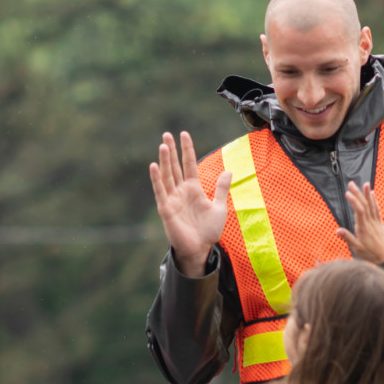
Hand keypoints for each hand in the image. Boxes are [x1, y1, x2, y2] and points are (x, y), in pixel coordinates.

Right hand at [150, 131, 229, 277]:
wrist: (200, 249)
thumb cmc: (209, 230)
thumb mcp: (219, 207)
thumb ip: (221, 189)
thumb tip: (228, 171)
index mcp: (193, 189)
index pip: (189, 164)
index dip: (187, 149)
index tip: (184, 134)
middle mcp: (181, 191)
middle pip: (175, 166)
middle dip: (172, 151)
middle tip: (167, 134)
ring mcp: (172, 199)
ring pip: (167, 175)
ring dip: (165, 161)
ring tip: (163, 145)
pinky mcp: (166, 209)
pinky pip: (160, 191)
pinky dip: (157, 179)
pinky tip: (154, 166)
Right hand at [336, 182, 383, 264]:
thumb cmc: (371, 254)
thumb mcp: (357, 249)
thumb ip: (348, 238)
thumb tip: (337, 230)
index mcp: (363, 228)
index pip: (358, 211)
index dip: (353, 201)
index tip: (347, 193)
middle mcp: (370, 223)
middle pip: (364, 205)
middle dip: (358, 193)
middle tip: (351, 183)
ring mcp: (376, 222)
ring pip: (371, 205)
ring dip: (367, 194)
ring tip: (364, 183)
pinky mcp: (380, 223)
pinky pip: (377, 209)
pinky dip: (374, 201)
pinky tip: (372, 194)